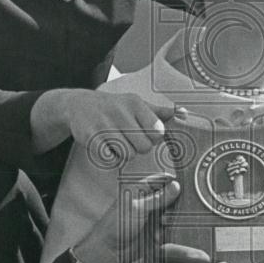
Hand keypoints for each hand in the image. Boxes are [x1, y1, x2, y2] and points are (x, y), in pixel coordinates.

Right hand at [31, 88, 184, 154]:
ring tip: (114, 141)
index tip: (141, 132)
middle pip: (143, 147)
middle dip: (136, 147)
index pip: (157, 132)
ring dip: (122, 153)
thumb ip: (161, 112)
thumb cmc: (114, 107)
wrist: (79, 105)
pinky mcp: (91, 137)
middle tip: (126, 138)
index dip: (151, 138)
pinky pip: (110, 159)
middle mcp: (121, 112)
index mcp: (136, 104)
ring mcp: (105, 124)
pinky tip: (104, 146)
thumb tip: (184, 113)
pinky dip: (109, 157)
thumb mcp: (137, 104)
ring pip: (127, 155)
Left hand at [72, 174, 180, 262]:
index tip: (185, 187)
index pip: (161, 179)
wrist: (110, 251)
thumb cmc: (116, 226)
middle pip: (168, 196)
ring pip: (169, 212)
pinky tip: (157, 236)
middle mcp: (146, 200)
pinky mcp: (154, 228)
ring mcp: (150, 214)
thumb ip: (158, 197)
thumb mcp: (138, 209)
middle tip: (174, 210)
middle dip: (173, 204)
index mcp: (139, 189)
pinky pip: (167, 226)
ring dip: (169, 219)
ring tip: (161, 225)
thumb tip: (176, 186)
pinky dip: (165, 230)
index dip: (173, 181)